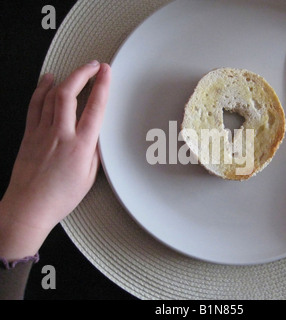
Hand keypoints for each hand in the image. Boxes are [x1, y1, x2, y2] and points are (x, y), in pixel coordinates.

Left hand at [0, 61, 110, 259]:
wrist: (28, 207)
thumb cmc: (59, 197)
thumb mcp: (89, 177)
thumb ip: (94, 153)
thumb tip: (97, 137)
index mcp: (80, 147)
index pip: (94, 109)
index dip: (102, 86)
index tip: (106, 73)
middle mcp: (60, 135)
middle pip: (69, 94)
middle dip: (82, 74)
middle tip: (92, 66)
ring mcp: (41, 133)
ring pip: (50, 96)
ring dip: (65, 78)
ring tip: (75, 70)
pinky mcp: (29, 135)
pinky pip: (35, 105)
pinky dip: (41, 89)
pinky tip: (46, 81)